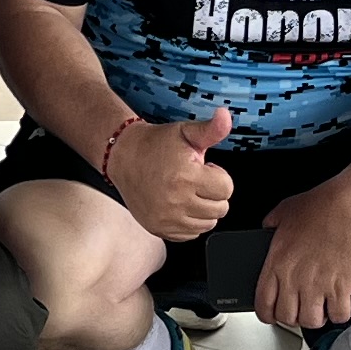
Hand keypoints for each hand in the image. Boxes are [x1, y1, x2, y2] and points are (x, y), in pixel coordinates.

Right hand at [108, 105, 236, 244]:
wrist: (123, 156)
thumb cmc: (156, 144)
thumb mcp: (186, 132)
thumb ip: (211, 129)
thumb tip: (225, 115)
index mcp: (185, 176)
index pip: (227, 189)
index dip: (218, 176)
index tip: (204, 169)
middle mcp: (175, 201)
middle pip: (220, 209)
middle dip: (213, 193)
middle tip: (195, 180)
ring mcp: (166, 219)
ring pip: (208, 224)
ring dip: (203, 209)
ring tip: (187, 191)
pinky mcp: (159, 229)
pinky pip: (191, 234)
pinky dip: (190, 221)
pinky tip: (179, 204)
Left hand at [252, 176, 350, 332]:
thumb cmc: (323, 203)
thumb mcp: (285, 210)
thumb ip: (272, 223)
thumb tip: (268, 228)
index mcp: (277, 262)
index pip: (263, 304)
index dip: (268, 314)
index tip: (274, 313)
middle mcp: (295, 278)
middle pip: (287, 317)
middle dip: (293, 317)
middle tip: (300, 308)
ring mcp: (318, 285)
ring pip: (311, 322)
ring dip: (316, 318)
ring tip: (320, 308)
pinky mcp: (342, 287)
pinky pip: (338, 316)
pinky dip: (339, 314)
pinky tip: (340, 304)